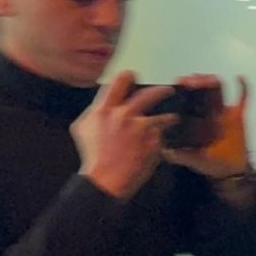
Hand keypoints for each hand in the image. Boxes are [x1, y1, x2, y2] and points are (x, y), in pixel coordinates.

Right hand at [72, 72, 177, 199]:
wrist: (105, 179)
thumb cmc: (93, 156)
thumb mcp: (83, 127)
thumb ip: (96, 110)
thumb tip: (105, 101)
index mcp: (105, 109)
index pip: (119, 82)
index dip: (128, 76)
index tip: (133, 76)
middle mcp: (125, 115)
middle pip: (150, 93)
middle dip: (162, 91)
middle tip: (169, 91)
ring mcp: (142, 128)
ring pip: (164, 116)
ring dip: (170, 117)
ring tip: (172, 119)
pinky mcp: (155, 142)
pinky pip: (163, 135)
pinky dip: (163, 138)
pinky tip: (161, 142)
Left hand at [162, 74, 250, 178]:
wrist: (231, 170)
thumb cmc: (210, 164)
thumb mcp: (193, 160)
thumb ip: (180, 155)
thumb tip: (165, 149)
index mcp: (194, 120)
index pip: (186, 99)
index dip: (182, 89)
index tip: (179, 85)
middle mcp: (206, 112)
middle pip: (201, 90)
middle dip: (196, 82)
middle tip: (191, 82)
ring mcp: (223, 111)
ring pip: (217, 90)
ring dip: (212, 81)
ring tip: (208, 80)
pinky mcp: (238, 114)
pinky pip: (242, 98)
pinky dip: (243, 87)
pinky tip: (239, 78)